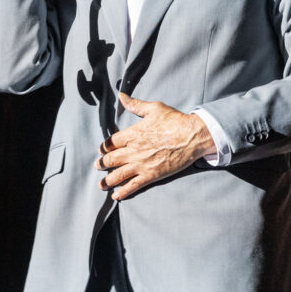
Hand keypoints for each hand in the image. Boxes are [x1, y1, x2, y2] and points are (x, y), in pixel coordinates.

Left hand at [95, 93, 215, 199]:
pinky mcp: (151, 175)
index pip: (110, 143)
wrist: (192, 136)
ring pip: (118, 175)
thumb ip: (135, 104)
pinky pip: (133, 185)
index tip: (101, 150)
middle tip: (97, 166)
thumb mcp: (154, 108)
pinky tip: (116, 196)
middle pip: (111, 160)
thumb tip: (121, 95)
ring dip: (107, 181)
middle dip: (102, 164)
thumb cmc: (174, 120)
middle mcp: (133, 150)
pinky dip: (123, 192)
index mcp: (132, 134)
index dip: (104, 148)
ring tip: (100, 184)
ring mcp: (141, 164)